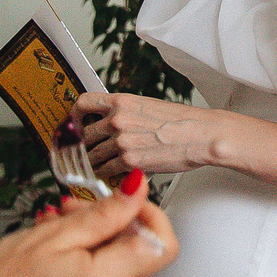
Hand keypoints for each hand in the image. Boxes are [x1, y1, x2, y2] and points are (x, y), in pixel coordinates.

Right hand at [0, 173, 177, 276]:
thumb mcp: (52, 236)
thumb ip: (104, 214)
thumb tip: (138, 190)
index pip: (162, 244)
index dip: (149, 213)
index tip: (127, 198)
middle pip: (137, 249)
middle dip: (112, 220)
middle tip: (74, 206)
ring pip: (117, 261)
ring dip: (93, 235)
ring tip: (55, 223)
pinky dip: (84, 255)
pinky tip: (54, 245)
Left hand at [77, 91, 236, 177]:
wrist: (201, 135)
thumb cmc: (183, 122)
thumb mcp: (149, 106)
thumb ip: (125, 113)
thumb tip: (111, 123)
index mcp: (122, 101)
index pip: (83, 103)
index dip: (74, 115)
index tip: (74, 123)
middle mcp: (117, 119)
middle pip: (84, 134)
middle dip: (84, 146)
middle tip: (87, 151)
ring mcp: (121, 141)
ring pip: (91, 156)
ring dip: (93, 163)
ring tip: (99, 166)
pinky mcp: (128, 161)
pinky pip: (104, 171)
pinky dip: (105, 174)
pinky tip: (110, 173)